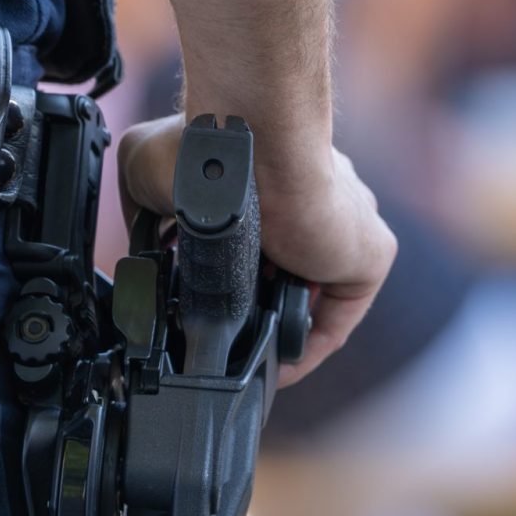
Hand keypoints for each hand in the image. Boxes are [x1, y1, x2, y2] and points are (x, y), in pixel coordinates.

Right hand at [117, 115, 396, 385]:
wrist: (250, 146)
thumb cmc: (200, 147)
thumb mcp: (146, 172)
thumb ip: (148, 212)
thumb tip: (146, 246)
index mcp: (274, 182)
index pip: (264, 241)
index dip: (236, 278)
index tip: (206, 307)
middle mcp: (317, 204)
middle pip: (291, 272)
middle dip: (258, 307)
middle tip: (223, 337)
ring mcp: (347, 228)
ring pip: (314, 295)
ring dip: (279, 329)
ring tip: (244, 358)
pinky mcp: (369, 254)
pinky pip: (341, 316)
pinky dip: (307, 347)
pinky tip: (274, 368)